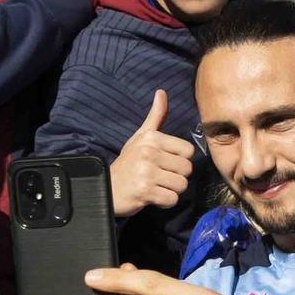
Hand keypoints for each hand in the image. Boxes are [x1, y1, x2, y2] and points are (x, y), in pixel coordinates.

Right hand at [110, 89, 195, 216]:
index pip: (188, 151)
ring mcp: (147, 173)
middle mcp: (150, 153)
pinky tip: (153, 196)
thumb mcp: (140, 136)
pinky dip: (165, 202)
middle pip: (186, 169)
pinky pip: (171, 200)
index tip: (164, 162)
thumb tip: (162, 92)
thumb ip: (155, 116)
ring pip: (181, 185)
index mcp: (152, 138)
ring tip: (156, 186)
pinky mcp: (145, 192)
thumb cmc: (128, 162)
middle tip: (160, 176)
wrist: (106, 187)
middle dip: (176, 176)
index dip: (179, 160)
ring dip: (171, 190)